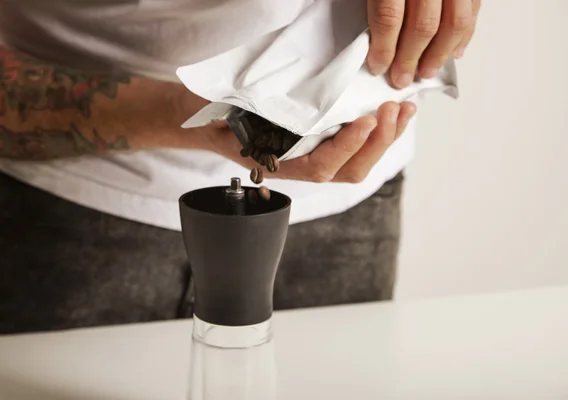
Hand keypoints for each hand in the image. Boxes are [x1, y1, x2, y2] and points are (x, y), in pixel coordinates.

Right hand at [205, 101, 415, 182]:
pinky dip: (381, 133)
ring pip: (359, 163)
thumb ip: (231, 116)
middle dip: (375, 143)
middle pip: (349, 170)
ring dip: (386, 138)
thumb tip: (240, 105)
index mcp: (279, 165)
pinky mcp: (326, 147)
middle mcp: (301, 167)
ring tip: (403, 110)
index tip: (365, 121)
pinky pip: (359, 150)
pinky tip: (395, 114)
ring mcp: (316, 159)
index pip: (319, 166)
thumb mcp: (219, 118)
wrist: (214, 127)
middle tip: (390, 110)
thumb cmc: (218, 123)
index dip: (345, 147)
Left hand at [366, 0, 480, 87]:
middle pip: (423, 25)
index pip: (390, 17)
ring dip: (440, 54)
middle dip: (410, 58)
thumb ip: (378, 6)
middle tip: (400, 78)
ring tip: (426, 72)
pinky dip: (465, 35)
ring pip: (454, 22)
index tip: (378, 66)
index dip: (383, 48)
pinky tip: (454, 51)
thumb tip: (373, 42)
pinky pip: (473, 9)